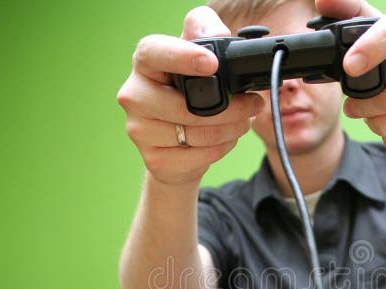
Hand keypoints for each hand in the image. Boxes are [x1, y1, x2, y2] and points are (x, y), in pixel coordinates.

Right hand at [116, 7, 263, 186]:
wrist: (176, 143)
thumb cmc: (189, 92)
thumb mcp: (198, 56)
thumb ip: (205, 32)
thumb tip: (218, 34)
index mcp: (145, 62)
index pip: (155, 53)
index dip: (183, 57)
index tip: (212, 64)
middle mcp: (134, 94)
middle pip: (186, 106)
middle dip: (230, 108)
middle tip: (252, 104)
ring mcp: (139, 129)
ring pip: (196, 133)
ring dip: (231, 129)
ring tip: (241, 122)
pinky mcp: (153, 158)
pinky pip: (198, 156)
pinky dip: (221, 149)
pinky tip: (224, 141)